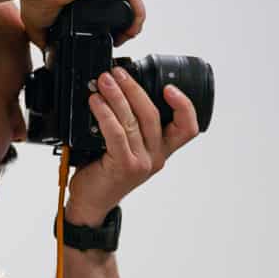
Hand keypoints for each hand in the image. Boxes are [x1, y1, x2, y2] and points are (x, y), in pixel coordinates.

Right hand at [20, 0, 144, 47]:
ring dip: (132, 21)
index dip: (113, 23)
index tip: (109, 39)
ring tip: (125, 38)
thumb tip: (48, 54)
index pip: (109, 0)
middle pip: (124, 0)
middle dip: (124, 23)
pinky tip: (130, 31)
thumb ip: (48, 37)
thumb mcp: (43, 21)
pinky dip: (136, 16)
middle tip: (118, 40)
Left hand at [63, 67, 201, 228]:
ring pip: (133, 121)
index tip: (169, 87)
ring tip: (103, 82)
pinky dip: (105, 113)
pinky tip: (95, 102)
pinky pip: (116, 133)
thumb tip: (119, 90)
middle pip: (153, 115)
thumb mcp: (126, 148)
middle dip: (134, 89)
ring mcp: (142, 162)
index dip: (184, 106)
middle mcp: (156, 156)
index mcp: (162, 150)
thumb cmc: (105, 173)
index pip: (187, 128)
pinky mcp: (124, 165)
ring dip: (116, 96)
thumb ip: (130, 125)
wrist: (91, 203)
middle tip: (117, 73)